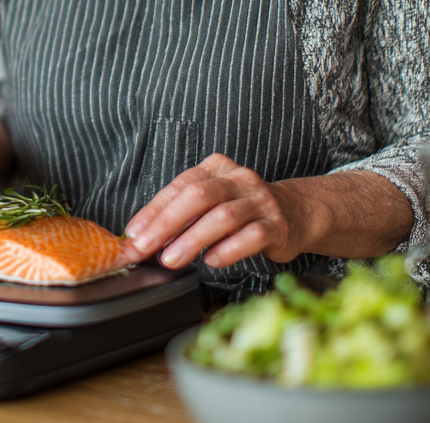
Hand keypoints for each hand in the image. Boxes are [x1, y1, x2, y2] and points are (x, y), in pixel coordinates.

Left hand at [123, 154, 308, 269]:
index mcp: (216, 168)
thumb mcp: (212, 201)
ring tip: (171, 259)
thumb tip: (142, 238)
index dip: (154, 210)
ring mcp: (260, 201)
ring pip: (222, 217)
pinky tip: (212, 261)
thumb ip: (181, 215)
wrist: (296, 213)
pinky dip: (228, 250)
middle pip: (198, 197)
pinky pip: (251, 236)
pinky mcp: (277, 225)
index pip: (180, 186)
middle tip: (146, 247)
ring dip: (192, 240)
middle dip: (166, 224)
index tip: (134, 234)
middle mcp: (239, 179)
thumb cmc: (243, 209)